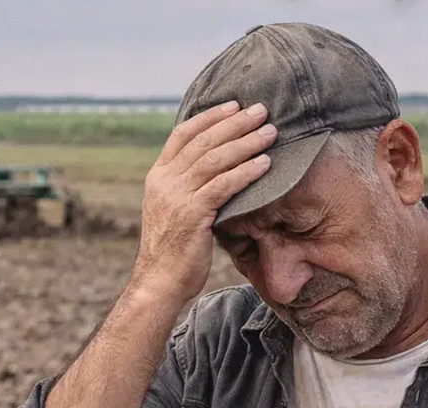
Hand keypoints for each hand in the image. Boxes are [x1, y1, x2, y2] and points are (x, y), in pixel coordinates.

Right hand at [132, 101, 276, 302]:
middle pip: (203, 141)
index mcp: (157, 177)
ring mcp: (176, 196)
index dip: (209, 117)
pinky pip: (224, 185)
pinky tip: (265, 164)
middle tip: (261, 111)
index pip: (182, 134)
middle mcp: (164, 181)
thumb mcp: (170, 210)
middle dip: (235, 123)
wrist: (158, 281)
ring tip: (270, 132)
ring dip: (246, 142)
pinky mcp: (192, 214)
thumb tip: (211, 171)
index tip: (233, 106)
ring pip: (215, 159)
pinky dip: (246, 172)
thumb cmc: (170, 250)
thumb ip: (185, 187)